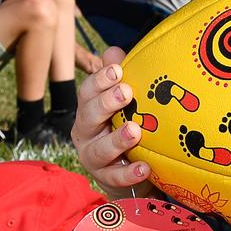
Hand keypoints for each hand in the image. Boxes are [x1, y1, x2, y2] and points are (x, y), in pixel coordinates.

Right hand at [72, 46, 154, 198]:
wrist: (126, 169)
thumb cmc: (123, 125)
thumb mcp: (121, 102)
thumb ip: (117, 77)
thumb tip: (114, 50)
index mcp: (89, 110)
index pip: (87, 92)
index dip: (100, 80)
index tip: (118, 71)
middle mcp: (85, 133)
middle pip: (89, 117)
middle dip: (106, 104)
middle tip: (126, 93)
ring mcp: (93, 158)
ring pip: (99, 149)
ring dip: (117, 140)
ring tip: (135, 131)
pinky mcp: (106, 179)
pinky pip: (115, 177)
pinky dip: (129, 173)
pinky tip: (145, 167)